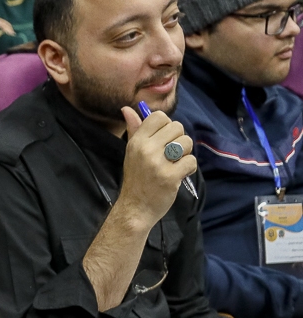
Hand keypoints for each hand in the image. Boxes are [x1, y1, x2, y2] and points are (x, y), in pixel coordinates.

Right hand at [115, 105, 195, 230]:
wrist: (135, 208)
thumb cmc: (136, 178)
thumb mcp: (131, 152)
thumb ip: (133, 129)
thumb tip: (127, 109)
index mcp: (136, 141)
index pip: (160, 117)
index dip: (167, 126)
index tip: (163, 140)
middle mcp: (146, 149)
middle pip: (177, 128)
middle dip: (178, 141)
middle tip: (169, 155)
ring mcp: (158, 163)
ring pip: (186, 143)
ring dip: (184, 154)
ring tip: (174, 165)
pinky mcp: (170, 176)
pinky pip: (191, 161)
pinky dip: (188, 168)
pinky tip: (179, 175)